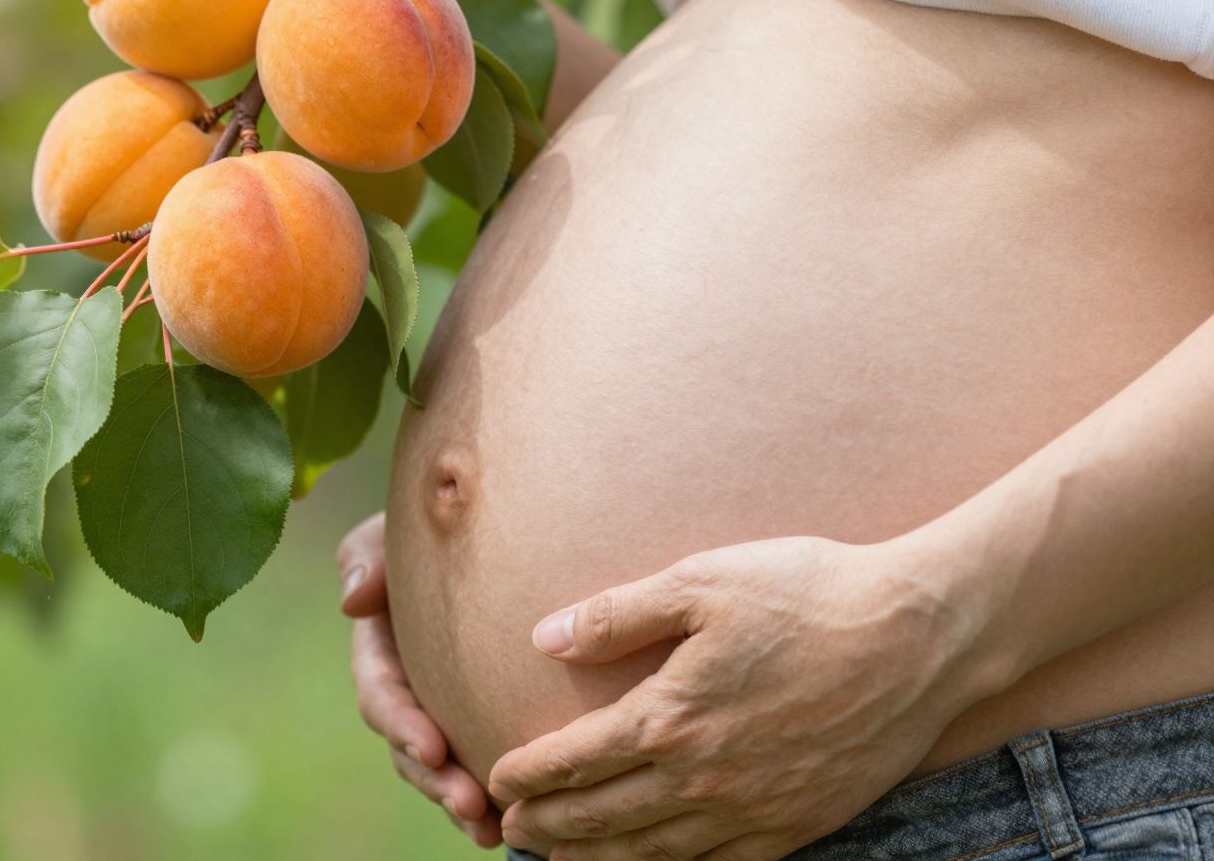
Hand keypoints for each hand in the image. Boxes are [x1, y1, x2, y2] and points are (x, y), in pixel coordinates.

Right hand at [338, 512, 502, 847]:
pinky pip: (481, 760)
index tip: (430, 746)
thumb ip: (367, 553)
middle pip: (410, 747)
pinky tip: (520, 819)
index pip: (381, 693)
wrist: (495, 523)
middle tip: (469, 804)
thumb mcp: (393, 526)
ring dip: (461, 800)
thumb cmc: (437, 521)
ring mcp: (442, 707)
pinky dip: (493, 793)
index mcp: (381, 648)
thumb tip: (354, 601)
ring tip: (490, 827)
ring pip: (443, 767)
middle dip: (435, 780)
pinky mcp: (479, 716)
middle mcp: (408, 687)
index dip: (401, 724)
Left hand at [490, 536, 1002, 860]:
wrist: (919, 639)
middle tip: (510, 831)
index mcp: (669, 718)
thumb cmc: (808, 596)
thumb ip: (617, 614)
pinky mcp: (796, 826)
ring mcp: (750, 811)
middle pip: (601, 821)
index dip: (526, 776)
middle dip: (547, 829)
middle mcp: (701, 779)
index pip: (573, 763)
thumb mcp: (702, 582)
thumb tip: (543, 637)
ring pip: (651, 854)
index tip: (497, 780)